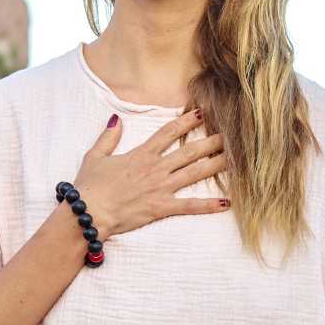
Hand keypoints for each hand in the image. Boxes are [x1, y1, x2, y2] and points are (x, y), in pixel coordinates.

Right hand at [72, 108, 229, 239]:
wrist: (88, 211)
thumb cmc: (90, 186)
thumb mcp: (95, 156)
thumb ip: (108, 137)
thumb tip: (116, 119)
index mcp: (141, 154)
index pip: (168, 132)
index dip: (186, 121)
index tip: (202, 113)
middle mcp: (155, 168)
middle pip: (189, 151)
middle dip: (211, 142)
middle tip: (231, 135)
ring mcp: (160, 187)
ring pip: (195, 173)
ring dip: (216, 165)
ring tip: (236, 159)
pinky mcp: (161, 207)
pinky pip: (189, 205)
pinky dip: (208, 205)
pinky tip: (226, 202)